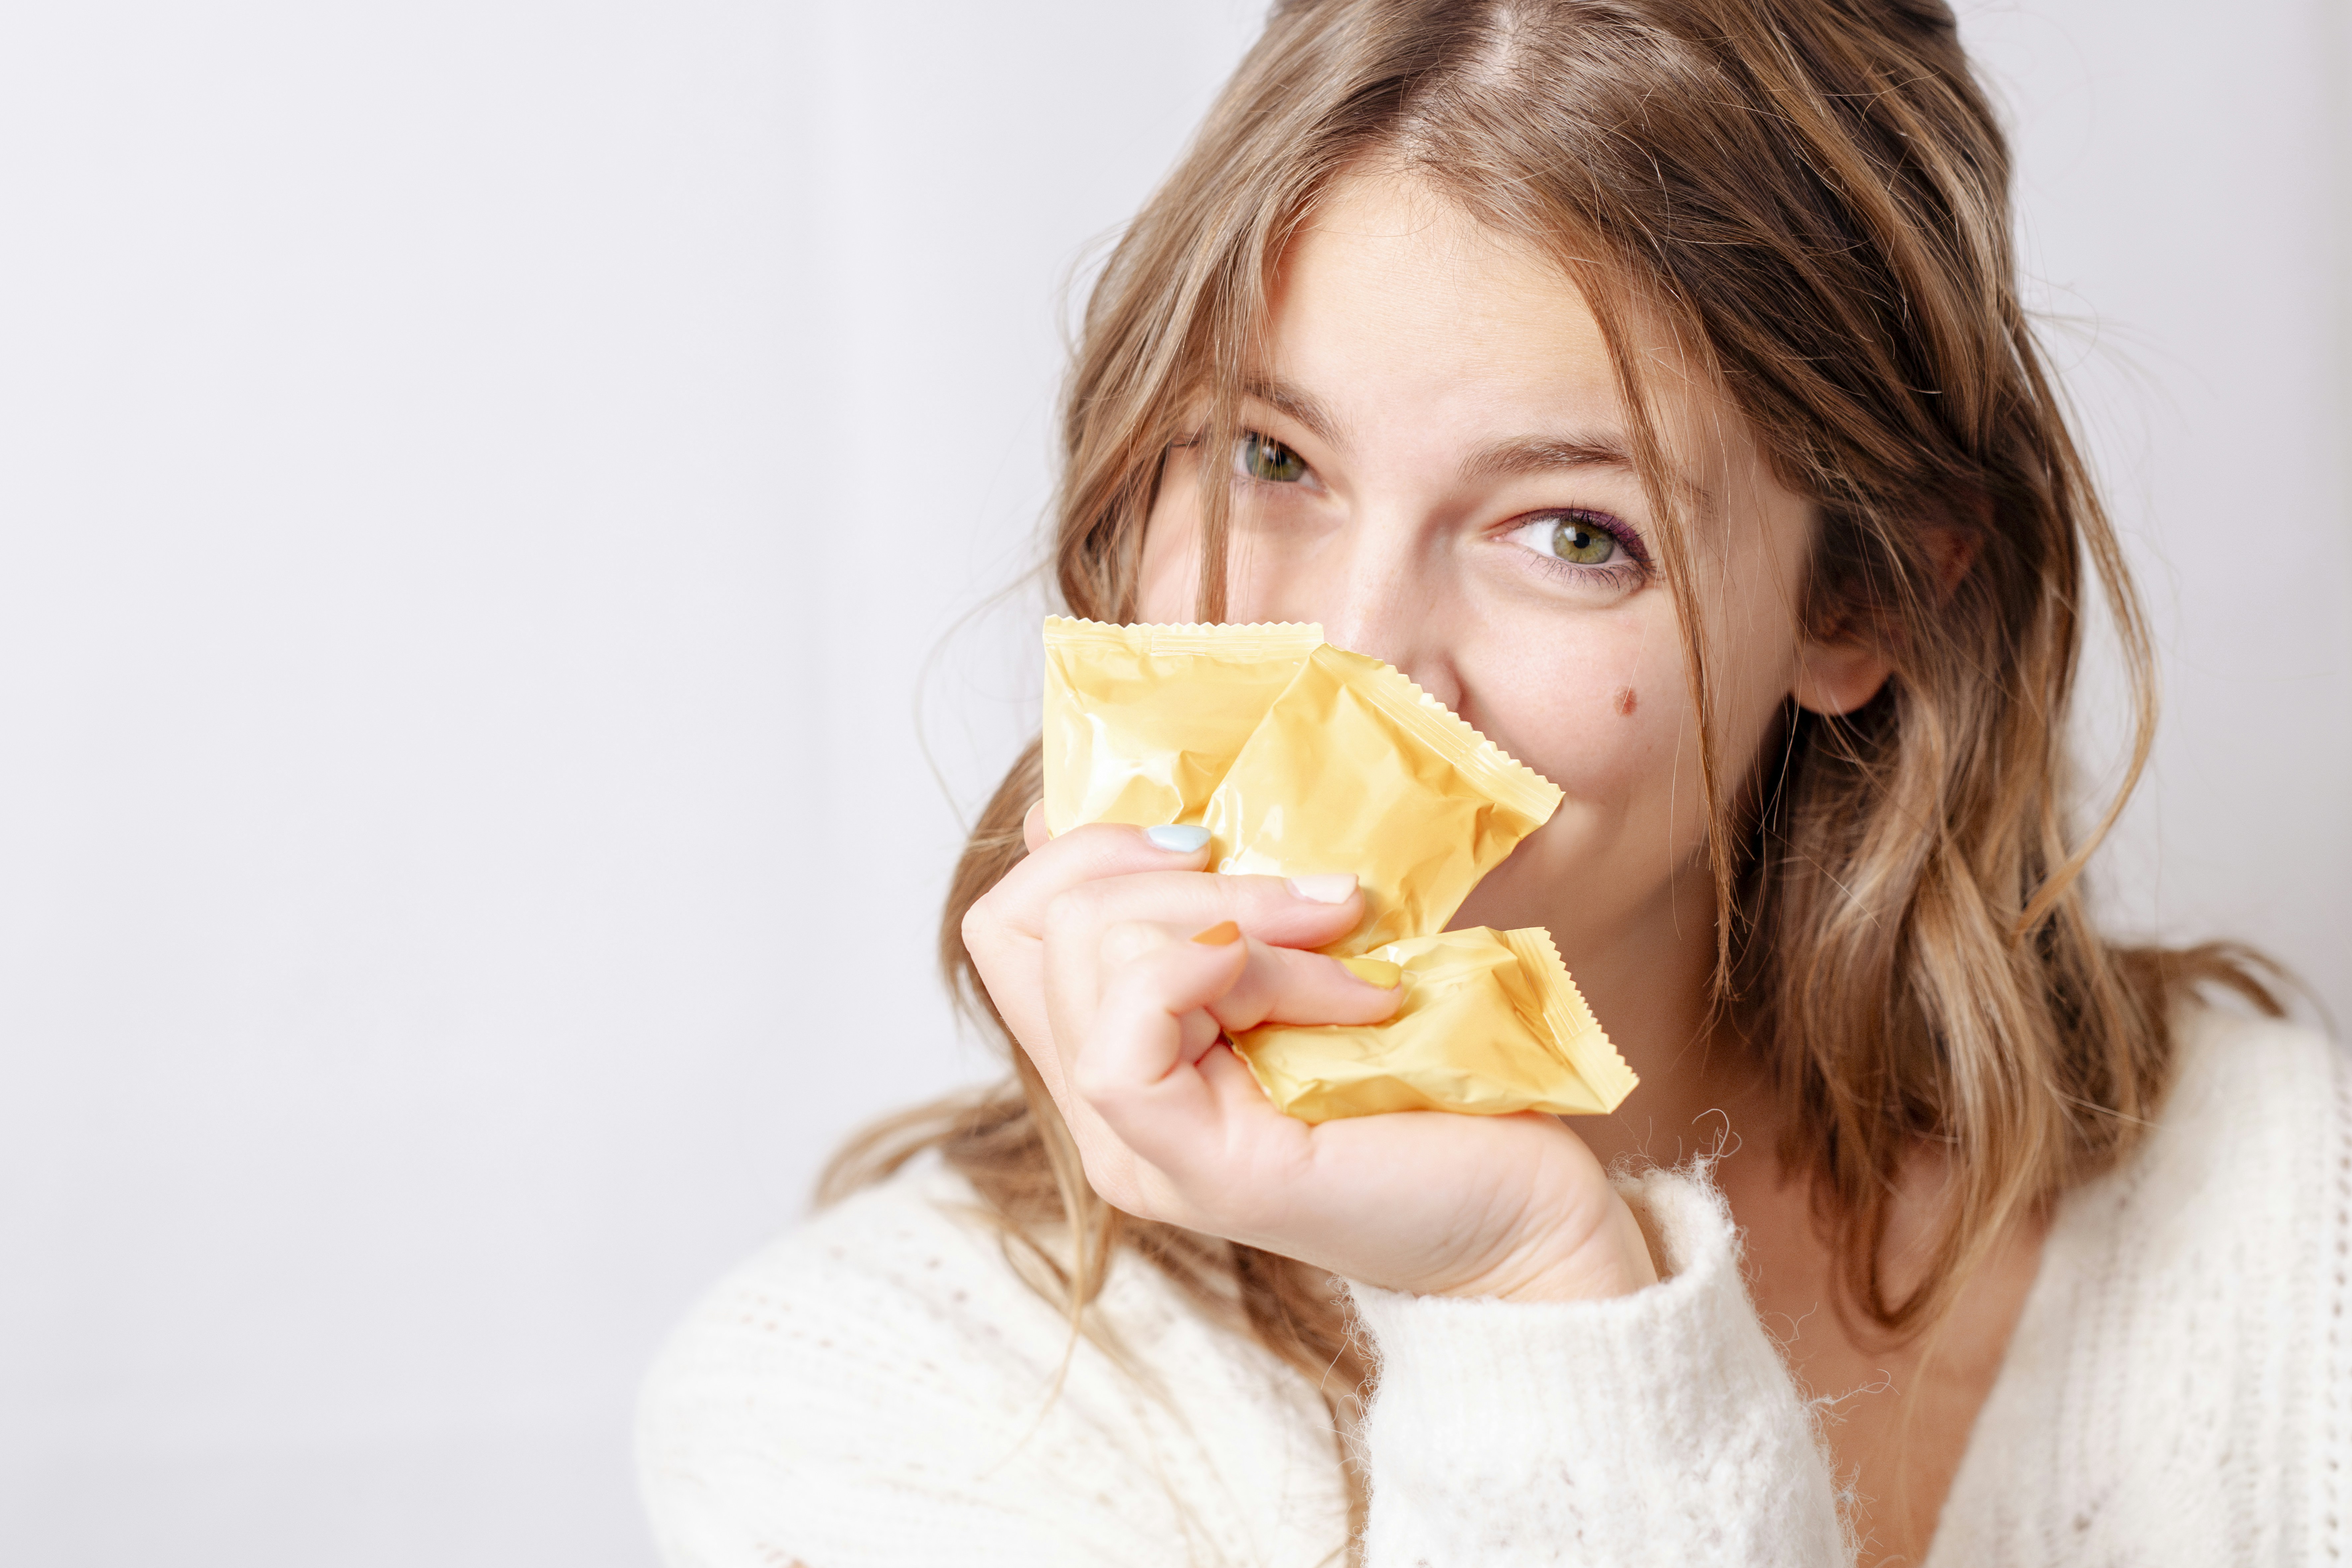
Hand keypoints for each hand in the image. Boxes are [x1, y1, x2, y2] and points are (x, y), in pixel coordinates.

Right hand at [957, 805, 1660, 1302]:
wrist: (1526, 1212)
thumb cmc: (1438, 1085)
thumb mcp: (1313, 958)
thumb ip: (1236, 905)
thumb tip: (1175, 813)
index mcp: (1117, 1049)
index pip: (1011, 922)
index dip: (1084, 848)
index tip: (1208, 838)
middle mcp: (1101, 1108)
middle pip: (1038, 919)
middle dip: (1172, 869)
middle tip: (1310, 896)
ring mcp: (1134, 1146)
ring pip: (1090, 953)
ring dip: (1233, 915)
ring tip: (1345, 942)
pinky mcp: (1193, 1168)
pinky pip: (1132, 1028)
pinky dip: (1246, 968)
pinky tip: (1351, 990)